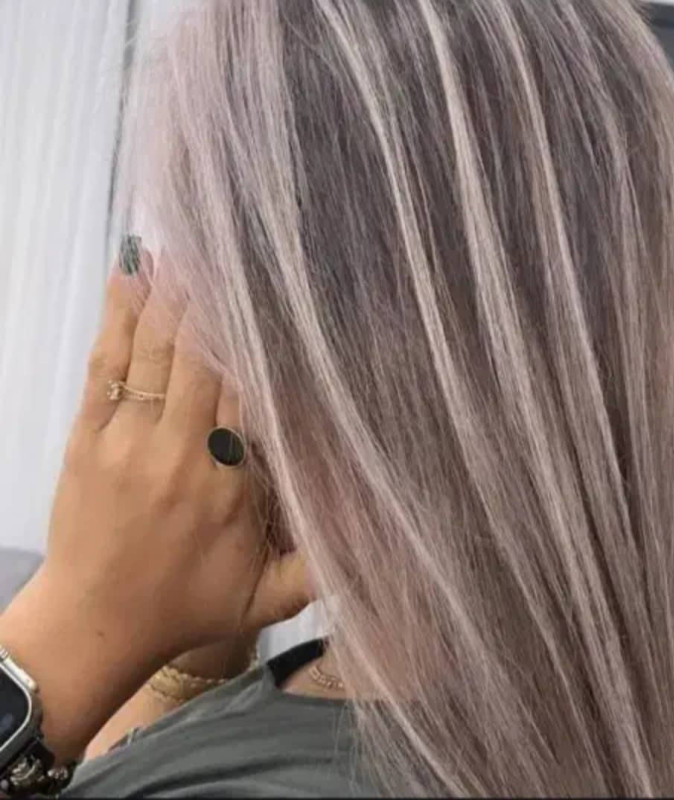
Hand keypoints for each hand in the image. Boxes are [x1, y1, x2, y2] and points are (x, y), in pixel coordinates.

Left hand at [40, 245, 311, 659]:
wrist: (91, 625)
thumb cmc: (184, 608)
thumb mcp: (267, 600)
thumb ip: (323, 567)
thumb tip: (376, 532)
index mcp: (230, 482)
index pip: (254, 391)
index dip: (266, 338)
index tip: (283, 296)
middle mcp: (181, 449)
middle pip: (206, 354)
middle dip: (219, 296)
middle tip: (236, 239)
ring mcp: (128, 437)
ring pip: (157, 348)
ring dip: (173, 292)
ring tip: (190, 239)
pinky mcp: (87, 435)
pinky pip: (106, 364)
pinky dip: (119, 317)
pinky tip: (129, 274)